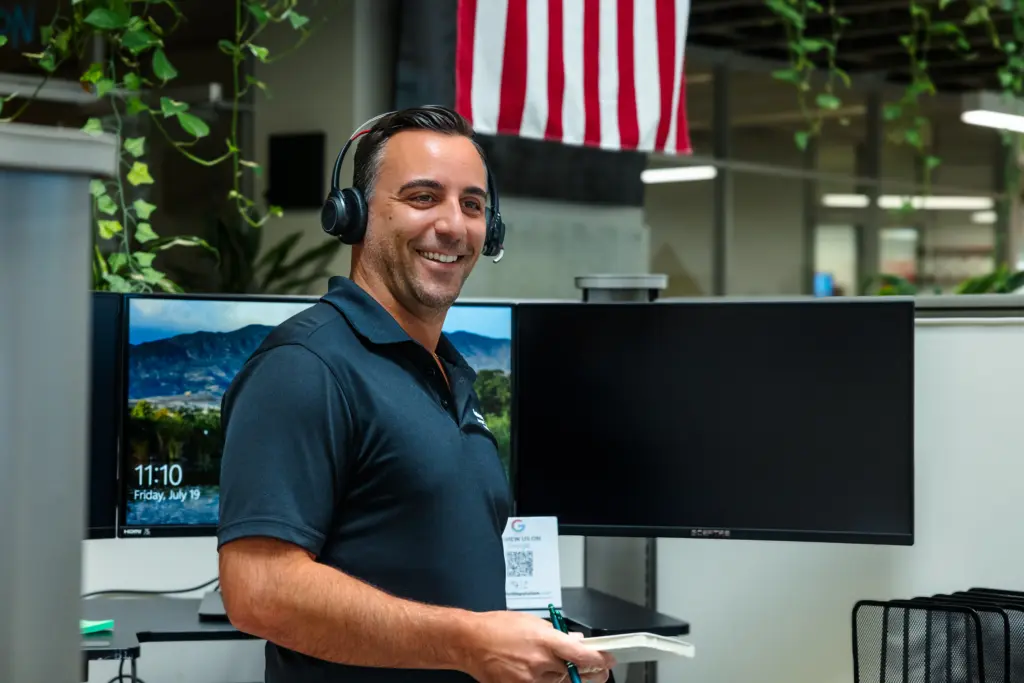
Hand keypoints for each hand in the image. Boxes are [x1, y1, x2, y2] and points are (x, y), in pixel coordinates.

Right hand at [459, 610, 615, 682]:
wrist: (470, 642)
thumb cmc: (496, 628)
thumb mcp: (531, 622)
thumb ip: (556, 634)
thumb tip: (575, 641)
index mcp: (545, 641)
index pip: (581, 655)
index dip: (599, 660)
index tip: (608, 659)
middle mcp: (540, 662)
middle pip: (575, 675)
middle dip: (590, 674)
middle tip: (598, 671)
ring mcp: (529, 680)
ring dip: (568, 680)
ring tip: (567, 672)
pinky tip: (546, 677)